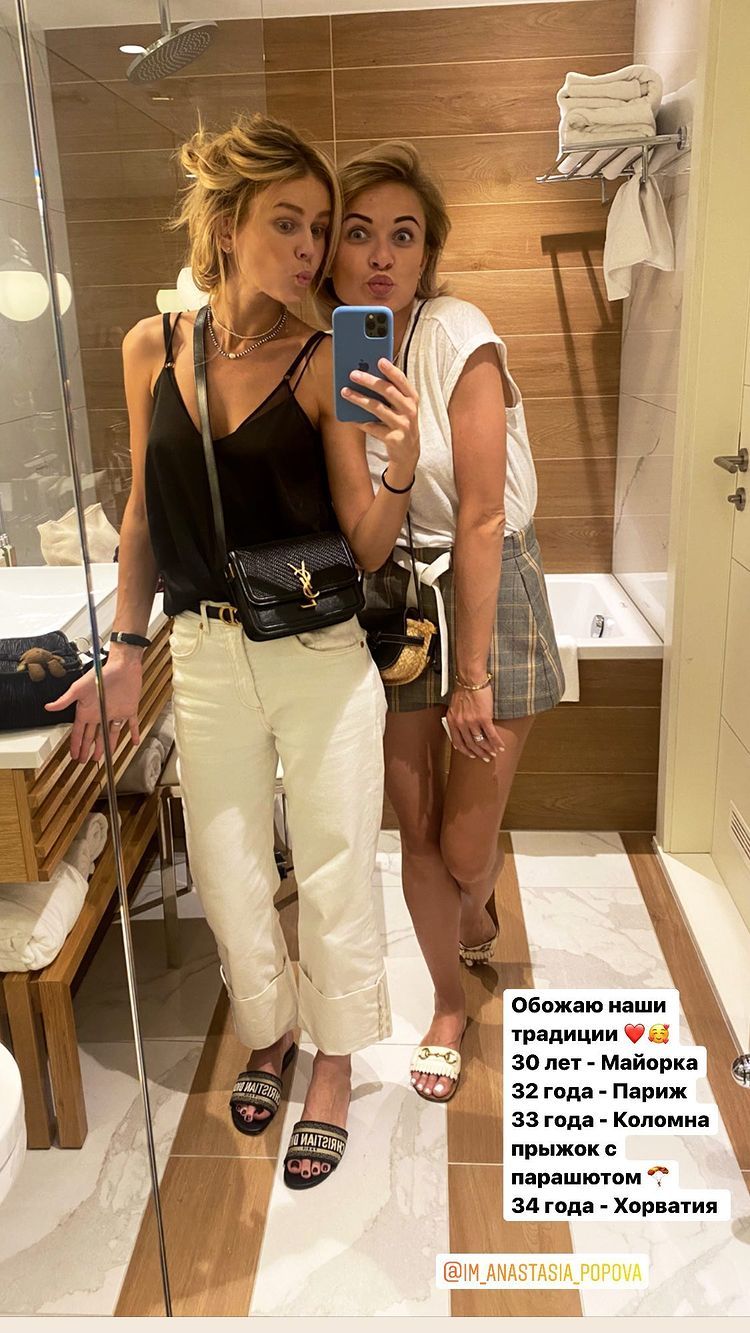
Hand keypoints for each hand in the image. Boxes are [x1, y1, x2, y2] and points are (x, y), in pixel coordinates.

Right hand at [45, 658, 142, 763]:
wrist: (122, 667)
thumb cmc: (101, 674)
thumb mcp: (79, 689)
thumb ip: (65, 700)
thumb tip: (49, 707)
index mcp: (88, 710)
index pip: (80, 732)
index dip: (76, 744)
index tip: (74, 755)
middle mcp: (100, 714)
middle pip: (93, 736)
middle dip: (88, 749)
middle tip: (84, 760)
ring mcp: (115, 713)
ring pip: (109, 734)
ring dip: (105, 746)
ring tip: (100, 757)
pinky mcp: (129, 710)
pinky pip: (132, 725)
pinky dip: (134, 733)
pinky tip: (134, 742)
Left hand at [341, 358, 419, 479]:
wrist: (408, 453)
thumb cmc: (400, 423)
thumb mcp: (401, 407)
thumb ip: (389, 393)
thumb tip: (365, 376)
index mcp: (412, 398)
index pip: (402, 381)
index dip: (391, 370)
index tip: (379, 360)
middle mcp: (410, 410)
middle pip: (388, 392)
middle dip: (369, 381)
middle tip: (353, 374)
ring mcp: (403, 425)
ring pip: (378, 409)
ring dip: (359, 399)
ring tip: (345, 392)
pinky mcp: (394, 439)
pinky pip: (373, 428)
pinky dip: (360, 422)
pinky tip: (350, 417)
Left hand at [444, 686, 504, 761]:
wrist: (470, 679)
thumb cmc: (463, 689)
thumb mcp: (454, 706)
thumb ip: (456, 718)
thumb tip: (461, 727)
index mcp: (452, 721)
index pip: (457, 742)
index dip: (465, 751)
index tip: (471, 755)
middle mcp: (461, 724)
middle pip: (470, 744)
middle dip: (479, 753)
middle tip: (485, 758)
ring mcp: (472, 722)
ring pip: (481, 741)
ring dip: (488, 750)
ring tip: (494, 753)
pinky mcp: (484, 718)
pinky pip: (491, 734)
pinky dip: (497, 742)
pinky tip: (501, 747)